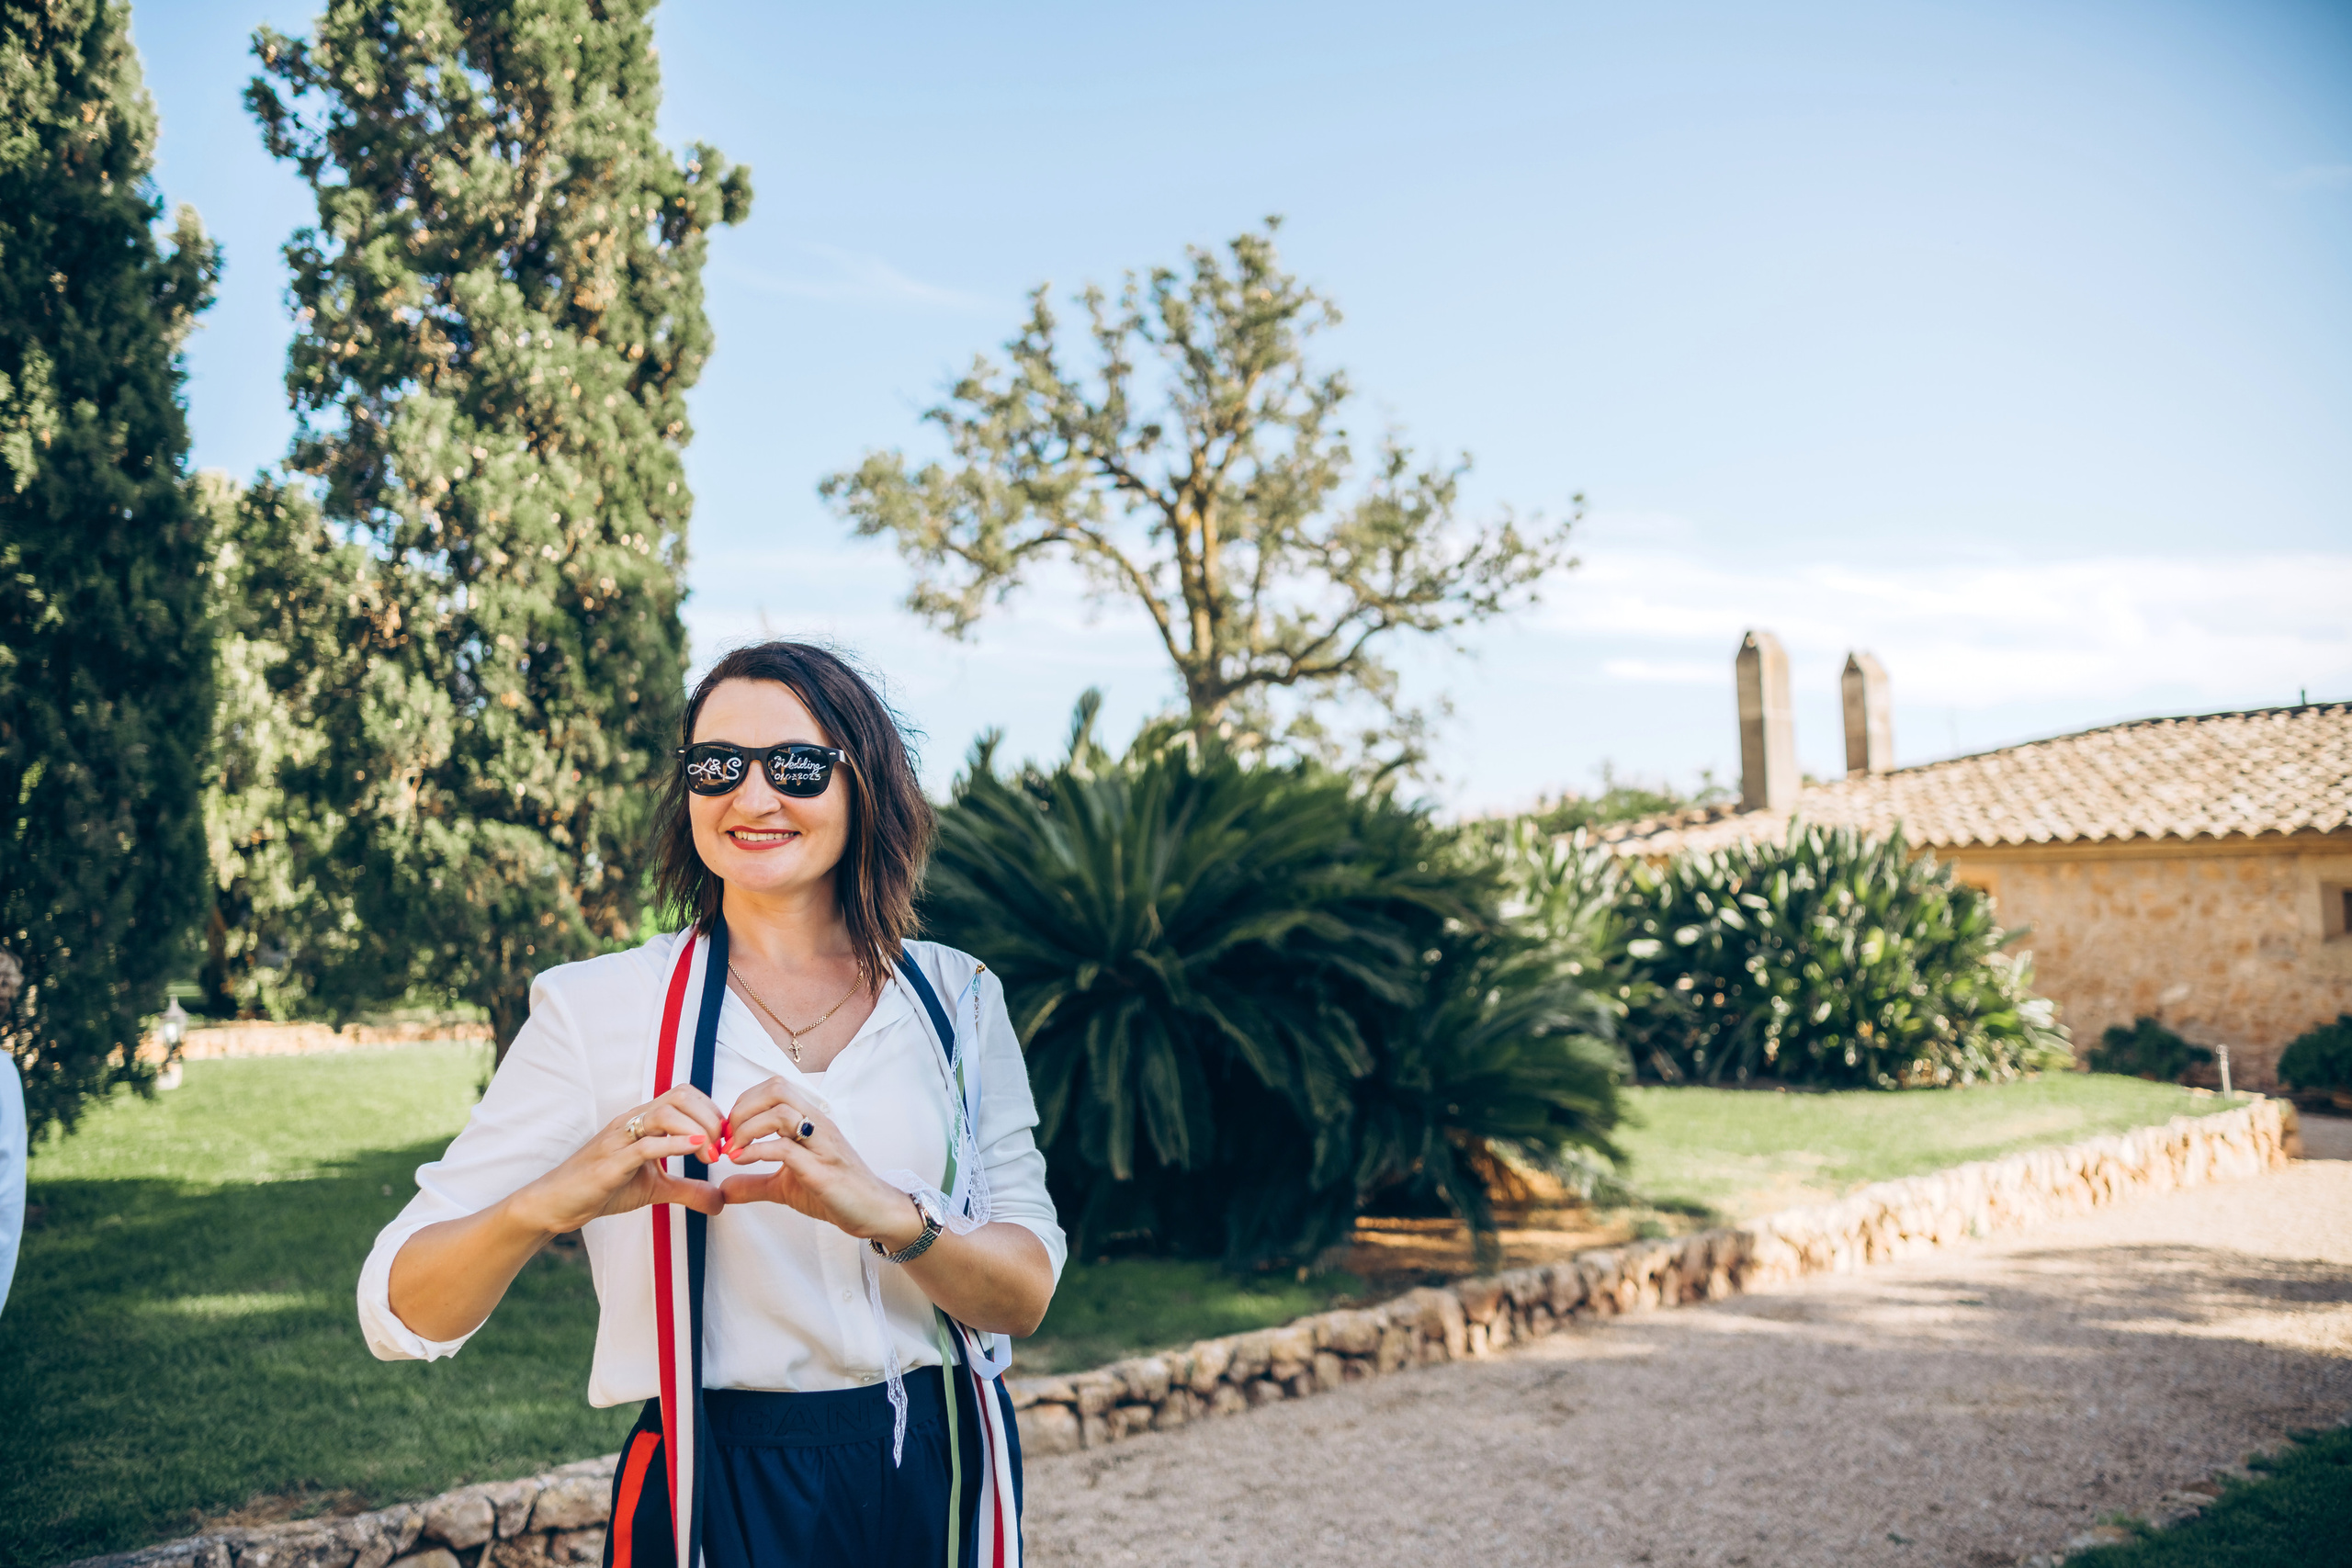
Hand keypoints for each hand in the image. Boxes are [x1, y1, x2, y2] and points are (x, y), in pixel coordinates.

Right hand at [505, 1085, 727, 1235]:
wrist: (556, 1204)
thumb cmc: (603, 1189)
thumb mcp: (654, 1189)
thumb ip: (688, 1190)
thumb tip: (721, 1202)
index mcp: (642, 1121)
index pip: (685, 1095)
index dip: (712, 1112)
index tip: (725, 1141)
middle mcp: (631, 1122)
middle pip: (680, 1096)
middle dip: (710, 1118)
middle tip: (722, 1149)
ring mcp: (619, 1139)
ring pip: (665, 1113)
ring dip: (697, 1130)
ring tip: (710, 1156)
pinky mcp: (610, 1162)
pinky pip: (645, 1145)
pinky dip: (675, 1144)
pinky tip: (697, 1150)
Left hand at [715, 1077, 924, 1248]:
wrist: (873, 1212)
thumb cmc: (835, 1193)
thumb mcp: (785, 1187)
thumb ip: (755, 1184)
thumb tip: (723, 1188)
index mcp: (811, 1120)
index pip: (774, 1087)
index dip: (744, 1102)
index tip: (729, 1130)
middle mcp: (818, 1124)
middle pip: (776, 1089)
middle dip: (743, 1109)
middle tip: (728, 1137)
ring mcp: (822, 1145)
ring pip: (781, 1112)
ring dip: (747, 1128)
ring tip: (733, 1150)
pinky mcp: (822, 1171)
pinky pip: (786, 1148)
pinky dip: (756, 1151)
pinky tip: (741, 1162)